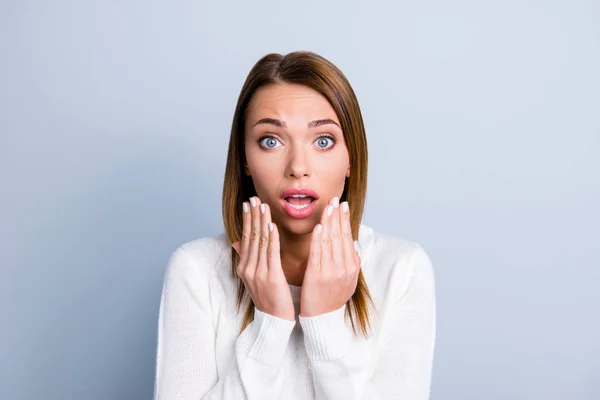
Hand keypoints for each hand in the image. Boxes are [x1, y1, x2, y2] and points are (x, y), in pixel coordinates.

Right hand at [232, 196, 294, 321]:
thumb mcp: (253, 278)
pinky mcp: (271, 278)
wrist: (274, 321)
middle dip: (252, 215)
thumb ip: (246, 258)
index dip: (247, 219)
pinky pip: (271, 254)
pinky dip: (271, 238)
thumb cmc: (268, 298)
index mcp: (244, 267)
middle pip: (250, 236)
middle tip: (253, 197)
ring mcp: (258, 273)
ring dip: (261, 222)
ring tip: (263, 205)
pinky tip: (272, 226)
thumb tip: (236, 241)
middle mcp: (247, 268)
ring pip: (259, 242)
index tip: (248, 203)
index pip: (245, 237)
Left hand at [300, 196, 360, 316]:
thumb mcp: (347, 280)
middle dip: (338, 216)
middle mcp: (344, 267)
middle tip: (336, 199)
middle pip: (341, 236)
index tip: (342, 205)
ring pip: (330, 242)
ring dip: (329, 222)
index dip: (345, 219)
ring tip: (327, 207)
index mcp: (352, 266)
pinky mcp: (317, 276)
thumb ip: (350, 260)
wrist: (323, 320)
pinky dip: (319, 240)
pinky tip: (318, 227)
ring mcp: (331, 272)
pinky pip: (318, 254)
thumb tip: (352, 242)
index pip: (348, 237)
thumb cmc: (332, 298)